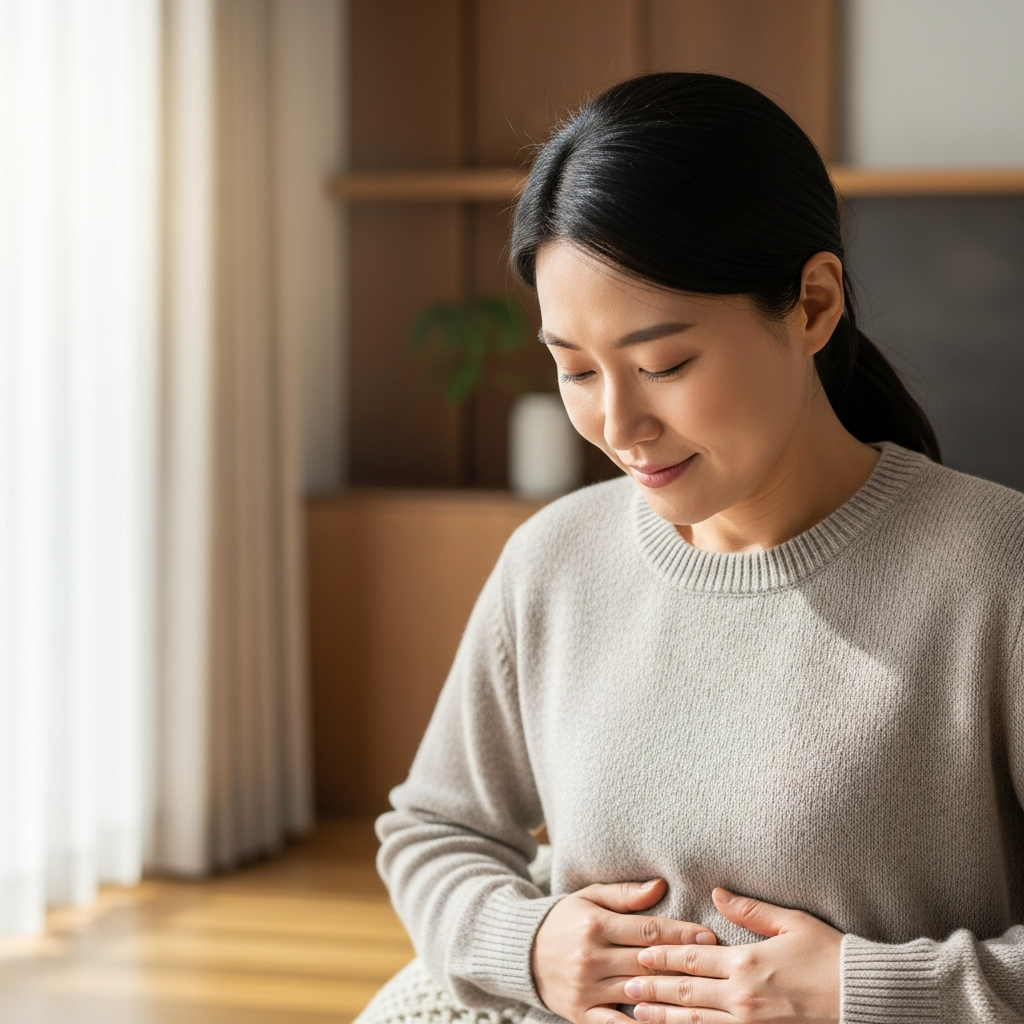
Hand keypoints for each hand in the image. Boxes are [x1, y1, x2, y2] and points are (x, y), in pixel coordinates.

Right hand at [532, 878, 717, 1023]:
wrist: (522, 953)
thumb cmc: (564, 920)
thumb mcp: (589, 898)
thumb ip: (625, 895)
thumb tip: (660, 886)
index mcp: (596, 925)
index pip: (647, 930)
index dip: (680, 933)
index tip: (708, 935)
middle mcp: (591, 958)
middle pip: (647, 963)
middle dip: (684, 963)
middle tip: (716, 965)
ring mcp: (587, 989)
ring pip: (638, 993)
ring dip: (670, 995)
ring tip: (702, 996)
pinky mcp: (582, 1014)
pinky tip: (664, 1021)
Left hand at [623, 888, 840, 1023]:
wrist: (862, 997)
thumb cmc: (829, 954)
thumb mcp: (790, 922)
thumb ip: (749, 910)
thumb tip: (717, 892)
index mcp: (746, 961)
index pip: (692, 957)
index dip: (662, 956)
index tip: (638, 954)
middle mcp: (742, 996)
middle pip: (686, 992)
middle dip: (652, 989)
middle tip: (624, 987)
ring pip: (697, 1022)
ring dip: (664, 1018)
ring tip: (638, 1014)